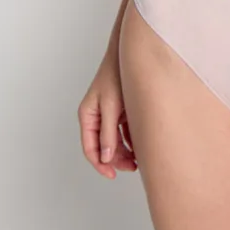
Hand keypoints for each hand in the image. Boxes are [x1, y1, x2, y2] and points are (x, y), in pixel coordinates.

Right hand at [78, 51, 136, 178]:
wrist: (131, 54)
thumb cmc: (116, 75)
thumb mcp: (111, 106)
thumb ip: (108, 133)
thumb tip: (106, 157)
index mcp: (88, 115)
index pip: (90, 148)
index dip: (100, 165)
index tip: (112, 175)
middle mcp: (96, 116)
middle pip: (103, 147)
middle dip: (116, 160)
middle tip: (133, 167)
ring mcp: (108, 113)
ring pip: (114, 141)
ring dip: (125, 152)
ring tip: (139, 158)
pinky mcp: (120, 110)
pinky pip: (123, 132)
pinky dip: (131, 140)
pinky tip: (141, 143)